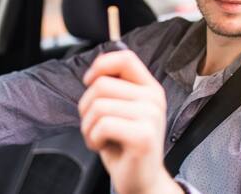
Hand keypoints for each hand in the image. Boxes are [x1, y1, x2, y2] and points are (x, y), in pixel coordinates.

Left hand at [78, 50, 181, 193]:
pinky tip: (103, 146)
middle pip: (102, 84)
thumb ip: (115, 89)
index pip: (125, 58)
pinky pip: (102, 126)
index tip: (89, 82)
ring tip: (100, 137)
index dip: (101, 65)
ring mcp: (151, 116)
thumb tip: (94, 72)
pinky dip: (93, 139)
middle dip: (86, 107)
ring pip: (98, 106)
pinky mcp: (143, 136)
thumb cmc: (125, 146)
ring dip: (88, 127)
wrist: (142, 181)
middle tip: (95, 125)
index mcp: (150, 88)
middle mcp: (154, 99)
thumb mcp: (121, 110)